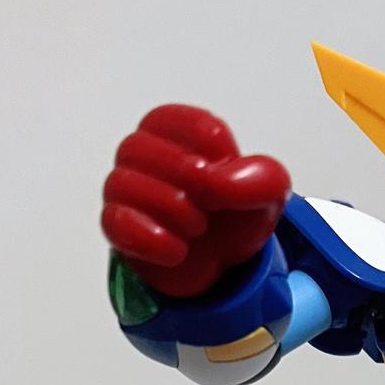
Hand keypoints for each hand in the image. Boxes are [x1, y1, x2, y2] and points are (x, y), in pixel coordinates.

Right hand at [101, 104, 290, 298]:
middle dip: (187, 179)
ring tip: (198, 227)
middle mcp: (140, 153)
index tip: (227, 170)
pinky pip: (116, 224)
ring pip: (123, 184)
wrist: (221, 262)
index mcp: (172, 129)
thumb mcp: (268, 191)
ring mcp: (125, 190)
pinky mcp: (119, 228)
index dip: (212, 150)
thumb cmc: (233, 212)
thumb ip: (259, 177)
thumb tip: (219, 183)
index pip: (178, 122)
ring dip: (170, 208)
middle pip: (139, 148)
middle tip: (212, 204)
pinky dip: (150, 240)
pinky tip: (178, 250)